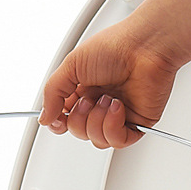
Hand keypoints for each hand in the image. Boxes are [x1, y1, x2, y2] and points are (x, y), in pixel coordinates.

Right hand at [38, 22, 178, 148]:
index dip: (60, 122)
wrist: (146, 47)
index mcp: (85, 90)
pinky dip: (113, 126)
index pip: (67, 119)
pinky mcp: (136, 125)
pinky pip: (117, 142)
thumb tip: (44, 118)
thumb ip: (53, 93)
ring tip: (108, 99)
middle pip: (79, 132)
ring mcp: (119, 116)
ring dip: (98, 120)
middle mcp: (101, 105)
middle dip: (80, 119)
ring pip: (97, 140)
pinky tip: (118, 108)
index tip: (58, 118)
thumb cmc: (115, 47)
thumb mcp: (71, 65)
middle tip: (89, 99)